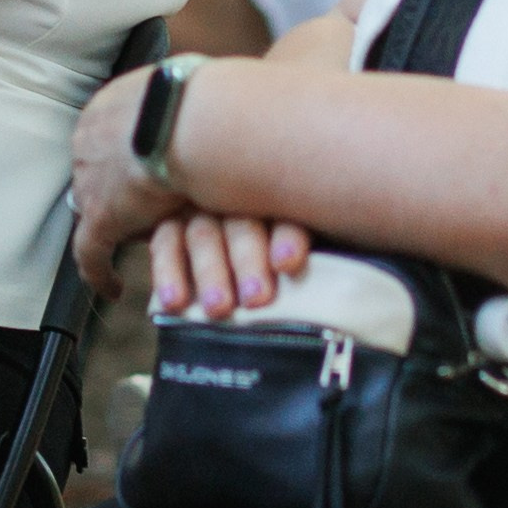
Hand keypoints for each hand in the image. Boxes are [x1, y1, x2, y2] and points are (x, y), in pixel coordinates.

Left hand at [71, 68, 187, 297]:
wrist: (193, 118)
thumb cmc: (201, 93)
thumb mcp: (186, 80)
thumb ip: (180, 92)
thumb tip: (194, 84)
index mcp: (108, 105)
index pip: (109, 137)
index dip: (126, 155)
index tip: (141, 168)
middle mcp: (88, 140)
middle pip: (96, 171)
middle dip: (114, 187)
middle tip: (136, 202)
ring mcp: (91, 180)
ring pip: (93, 208)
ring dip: (113, 224)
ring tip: (130, 239)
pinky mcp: (101, 219)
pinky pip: (90, 254)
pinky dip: (101, 272)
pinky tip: (114, 286)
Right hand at [151, 212, 310, 316]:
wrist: (210, 220)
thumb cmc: (274, 252)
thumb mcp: (295, 247)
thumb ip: (303, 258)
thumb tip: (342, 298)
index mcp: (276, 200)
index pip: (283, 212)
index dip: (286, 236)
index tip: (288, 263)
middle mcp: (237, 199)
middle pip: (242, 222)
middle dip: (248, 260)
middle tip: (256, 298)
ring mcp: (201, 207)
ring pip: (203, 233)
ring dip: (210, 271)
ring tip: (218, 308)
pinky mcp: (170, 223)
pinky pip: (166, 243)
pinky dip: (168, 272)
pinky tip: (174, 302)